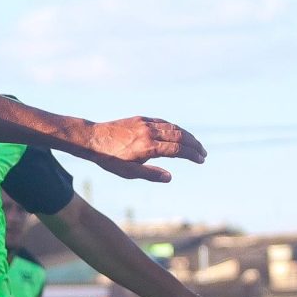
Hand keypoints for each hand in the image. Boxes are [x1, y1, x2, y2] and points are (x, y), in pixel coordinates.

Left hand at [84, 118, 205, 182]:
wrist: (92, 139)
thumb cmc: (109, 159)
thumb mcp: (128, 172)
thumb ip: (150, 174)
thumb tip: (170, 177)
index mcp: (148, 147)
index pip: (177, 149)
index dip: (191, 155)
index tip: (200, 160)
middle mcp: (150, 132)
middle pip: (180, 136)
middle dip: (194, 144)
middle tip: (203, 153)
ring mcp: (146, 123)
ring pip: (173, 127)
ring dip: (186, 135)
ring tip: (195, 144)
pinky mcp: (141, 119)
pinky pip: (163, 122)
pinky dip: (174, 127)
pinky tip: (178, 133)